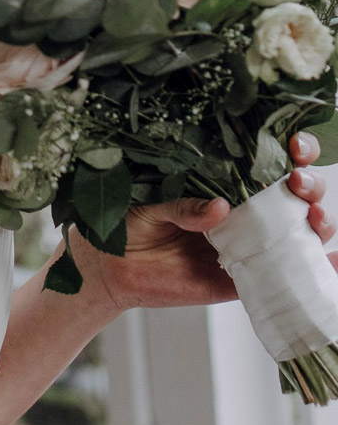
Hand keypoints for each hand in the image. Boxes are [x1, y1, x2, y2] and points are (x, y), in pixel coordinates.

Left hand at [73, 133, 335, 319]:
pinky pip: (284, 275)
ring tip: (314, 219)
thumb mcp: (149, 202)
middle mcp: (244, 210)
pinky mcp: (243, 278)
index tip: (294, 146)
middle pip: (296, 193)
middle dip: (310, 184)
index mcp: (224, 180)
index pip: (269, 158)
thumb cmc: (126, 221)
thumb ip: (183, 203)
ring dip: (318, 222)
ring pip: (299, 231)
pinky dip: (315, 270)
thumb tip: (221, 209)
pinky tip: (331, 263)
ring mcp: (248, 244)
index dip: (292, 149)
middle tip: (297, 184)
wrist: (109, 268)